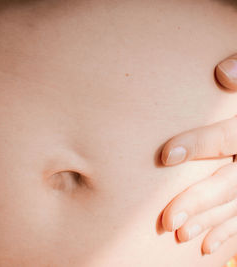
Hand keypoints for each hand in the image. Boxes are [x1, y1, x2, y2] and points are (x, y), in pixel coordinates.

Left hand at [160, 53, 236, 254]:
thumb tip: (223, 70)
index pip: (226, 137)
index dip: (198, 145)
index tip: (165, 155)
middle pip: (231, 182)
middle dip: (199, 201)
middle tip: (168, 219)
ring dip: (210, 224)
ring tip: (180, 234)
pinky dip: (229, 234)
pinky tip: (208, 247)